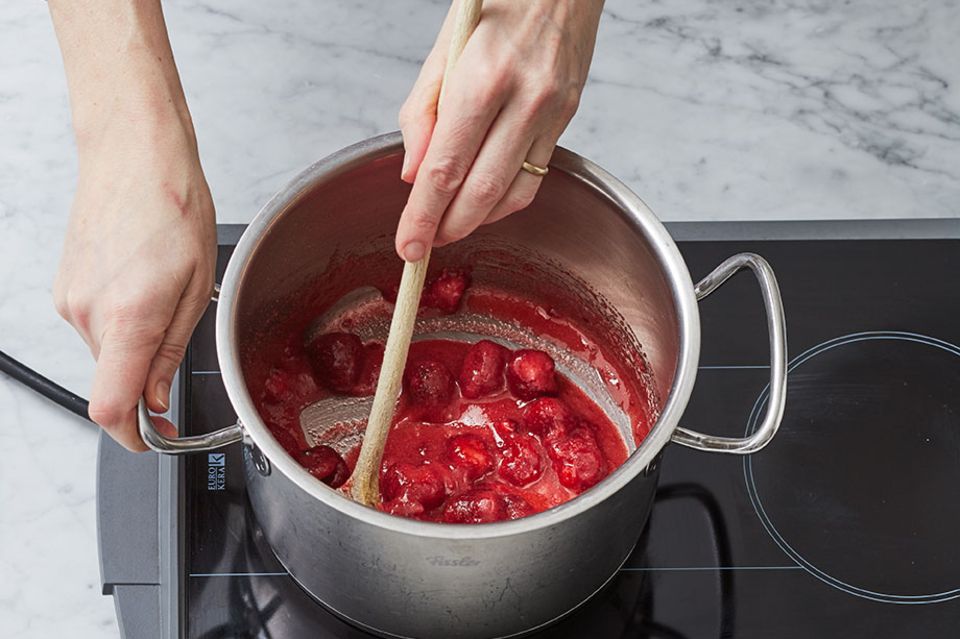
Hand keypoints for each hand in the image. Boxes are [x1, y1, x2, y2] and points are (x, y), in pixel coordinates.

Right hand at [53, 113, 215, 450]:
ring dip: (140, 340)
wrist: (133, 152)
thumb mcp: (196, 283)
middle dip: (150, 373)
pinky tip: (145, 280)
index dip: (133, 438)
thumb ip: (171, 348)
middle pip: (116, 379)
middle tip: (183, 327)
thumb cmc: (173, 203)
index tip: (157, 440)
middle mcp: (87, 314)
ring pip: (109, 352)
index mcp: (127, 316)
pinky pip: (99, 325)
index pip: (111, 407)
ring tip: (166, 289)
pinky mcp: (65, 287)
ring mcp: (70, 300)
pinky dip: (124, 320)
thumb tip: (155, 400)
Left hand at [395, 0, 603, 260]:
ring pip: (514, 193)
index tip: (408, 245)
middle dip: (448, 228)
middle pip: (480, 191)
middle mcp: (524, 99)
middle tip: (424, 246)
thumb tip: (414, 174)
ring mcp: (552, 111)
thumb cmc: (496, 1)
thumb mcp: (443, 47)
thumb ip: (422, 113)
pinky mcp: (569, 117)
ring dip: (478, 220)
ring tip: (450, 227)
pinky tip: (485, 202)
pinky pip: (536, 177)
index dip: (423, 215)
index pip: (445, 167)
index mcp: (483, 77)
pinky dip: (506, 200)